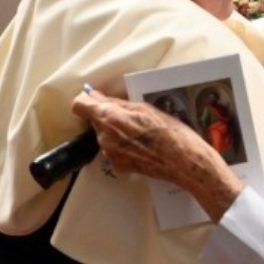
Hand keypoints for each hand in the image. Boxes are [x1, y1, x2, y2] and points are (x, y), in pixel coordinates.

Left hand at [72, 90, 243, 221]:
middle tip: (134, 117)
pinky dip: (123, 147)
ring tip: (142, 134)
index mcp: (110, 117)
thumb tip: (96, 96)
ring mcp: (109, 154)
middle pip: (96, 120)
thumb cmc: (170, 131)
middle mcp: (104, 137)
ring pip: (106, 135)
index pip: (80, 105)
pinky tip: (142, 147)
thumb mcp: (145, 108)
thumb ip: (117, 103)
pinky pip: (114, 150)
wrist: (183, 162)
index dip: (87, 100)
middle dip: (109, 116)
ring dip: (117, 132)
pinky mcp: (118, 166)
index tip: (97, 98)